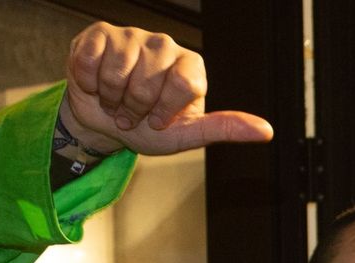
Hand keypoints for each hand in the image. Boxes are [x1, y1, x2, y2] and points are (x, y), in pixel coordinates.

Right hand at [62, 22, 272, 157]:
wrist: (104, 123)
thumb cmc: (148, 128)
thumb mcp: (188, 136)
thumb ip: (225, 129)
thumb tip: (266, 131)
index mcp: (192, 67)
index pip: (184, 85)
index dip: (165, 110)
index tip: (159, 120)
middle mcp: (166, 45)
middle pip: (147, 83)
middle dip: (134, 109)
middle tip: (132, 112)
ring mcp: (133, 36)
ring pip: (118, 73)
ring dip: (111, 98)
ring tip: (116, 100)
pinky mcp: (101, 34)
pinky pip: (91, 61)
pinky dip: (89, 83)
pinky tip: (95, 84)